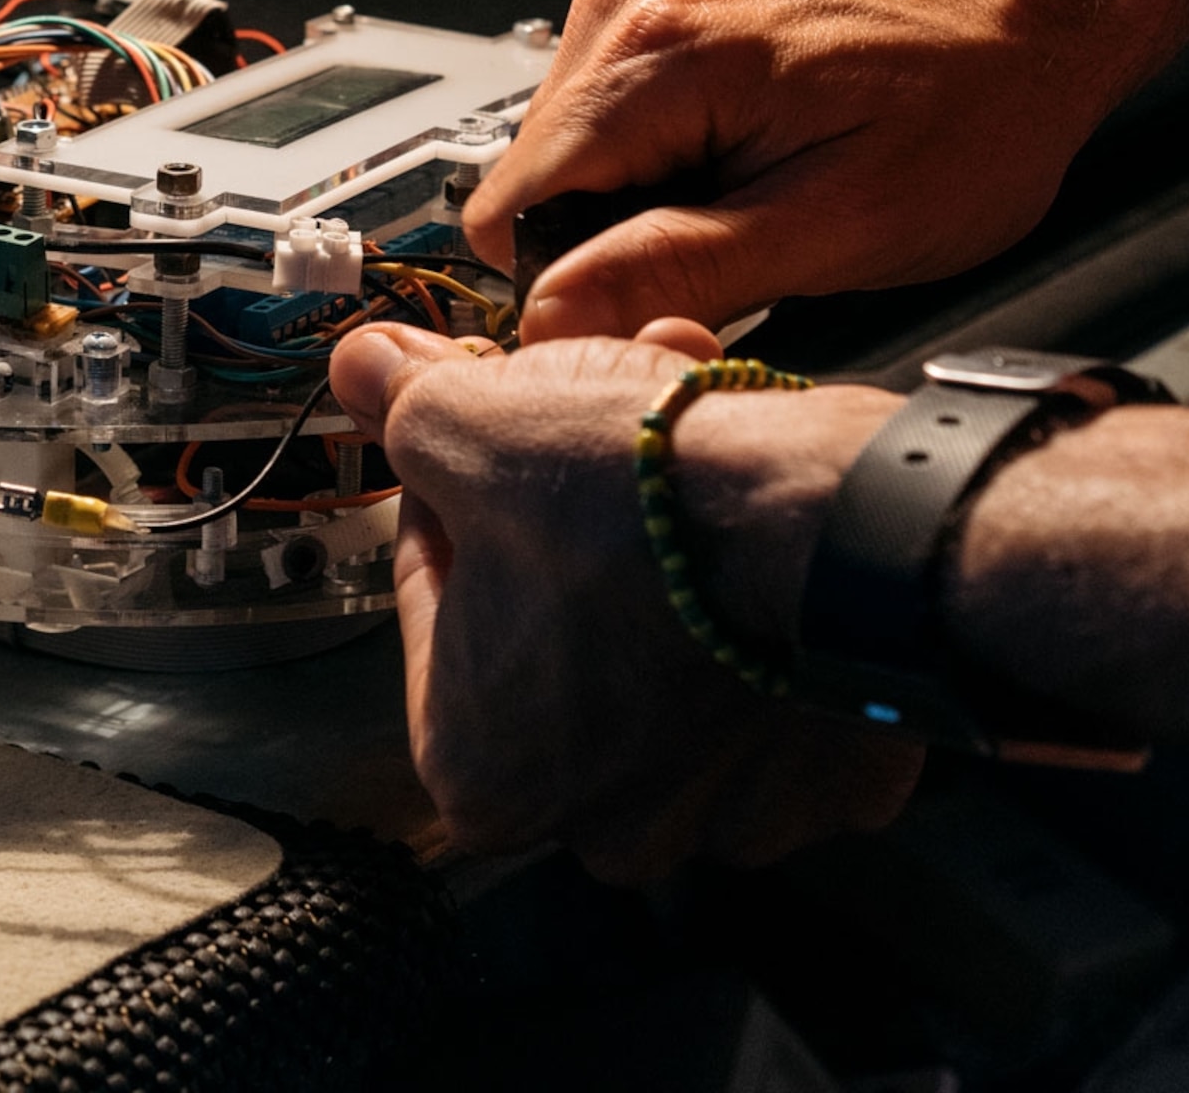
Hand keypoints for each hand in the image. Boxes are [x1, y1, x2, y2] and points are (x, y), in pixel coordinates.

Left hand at [330, 319, 919, 878]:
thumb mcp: (473, 421)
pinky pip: (775, 666)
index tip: (490, 421)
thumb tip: (361, 368)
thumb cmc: (637, 505)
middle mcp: (597, 821)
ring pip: (668, 634)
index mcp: (477, 766)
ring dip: (671, 530)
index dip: (461, 477)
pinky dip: (767, 589)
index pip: (441, 588)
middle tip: (600, 411)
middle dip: (572, 495)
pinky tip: (762, 506)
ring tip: (694, 420)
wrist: (827, 524)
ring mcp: (725, 811)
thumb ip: (399, 403)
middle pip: (560, 613)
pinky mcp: (827, 775)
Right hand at [466, 0, 1161, 338]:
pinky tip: (748, 145)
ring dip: (643, 192)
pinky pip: (605, 103)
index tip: (662, 301)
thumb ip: (679, 270)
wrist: (1028, 6)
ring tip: (756, 188)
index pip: (510, 209)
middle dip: (616, 236)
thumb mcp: (839, 229)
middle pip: (534, 176)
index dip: (573, 284)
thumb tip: (552, 317)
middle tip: (742, 243)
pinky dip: (662, 146)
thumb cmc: (971, 111)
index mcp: (657, 51)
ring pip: (566, 145)